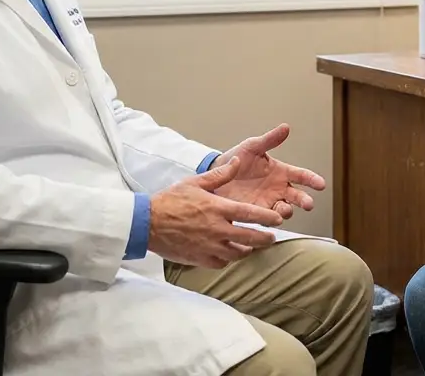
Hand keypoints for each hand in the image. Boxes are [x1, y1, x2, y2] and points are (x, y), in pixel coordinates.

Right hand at [148, 156, 283, 268]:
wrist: (147, 223)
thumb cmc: (170, 200)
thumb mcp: (195, 182)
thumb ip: (220, 174)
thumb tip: (237, 162)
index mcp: (217, 208)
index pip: (250, 214)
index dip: (268, 218)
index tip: (278, 219)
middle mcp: (217, 229)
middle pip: (250, 238)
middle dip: (265, 239)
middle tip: (271, 237)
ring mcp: (208, 246)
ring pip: (237, 254)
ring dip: (247, 250)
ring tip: (252, 246)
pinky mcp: (199, 259)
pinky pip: (221, 263)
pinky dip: (228, 259)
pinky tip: (229, 254)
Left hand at [211, 124, 325, 218]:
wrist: (215, 176)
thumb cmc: (235, 160)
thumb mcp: (252, 147)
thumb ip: (269, 140)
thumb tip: (285, 127)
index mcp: (281, 172)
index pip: (302, 176)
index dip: (312, 180)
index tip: (321, 184)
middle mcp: (278, 189)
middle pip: (297, 196)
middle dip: (304, 201)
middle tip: (308, 204)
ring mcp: (268, 203)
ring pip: (284, 210)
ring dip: (286, 211)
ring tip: (284, 209)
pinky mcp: (256, 214)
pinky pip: (267, 220)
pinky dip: (270, 221)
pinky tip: (269, 221)